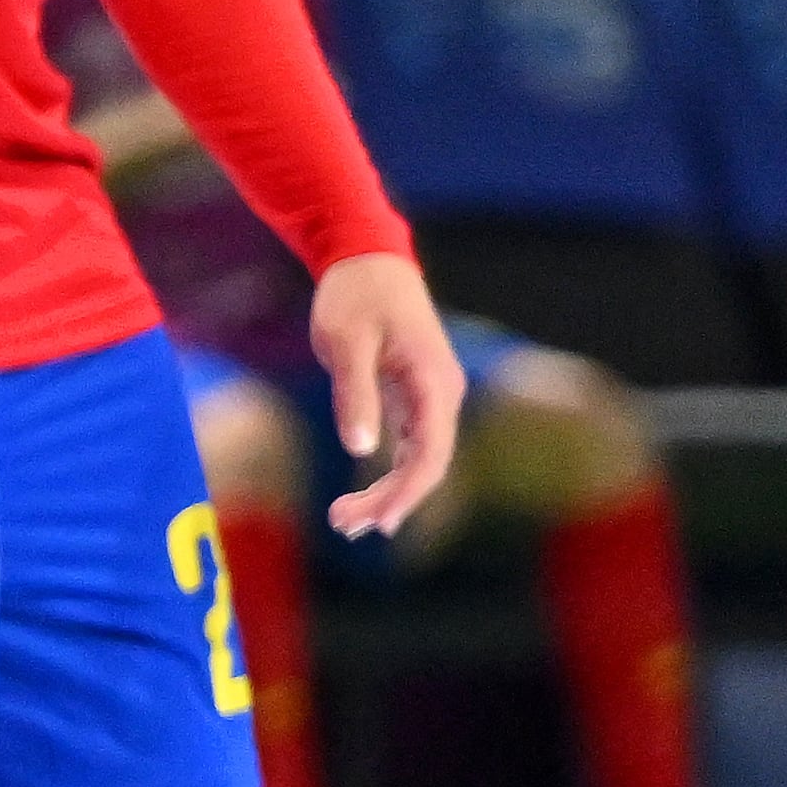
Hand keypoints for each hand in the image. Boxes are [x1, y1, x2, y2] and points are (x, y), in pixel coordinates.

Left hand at [308, 249, 467, 538]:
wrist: (367, 260)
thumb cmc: (355, 296)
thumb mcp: (346, 343)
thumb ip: (355, 394)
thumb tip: (360, 450)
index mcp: (434, 383)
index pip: (430, 455)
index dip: (406, 493)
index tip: (377, 522)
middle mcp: (443, 395)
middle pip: (427, 465)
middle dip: (390, 501)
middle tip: (343, 526)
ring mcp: (432, 397)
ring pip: (419, 460)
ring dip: (387, 492)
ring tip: (343, 520)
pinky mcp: (415, 396)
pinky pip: (410, 446)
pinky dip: (388, 473)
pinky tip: (364, 497)